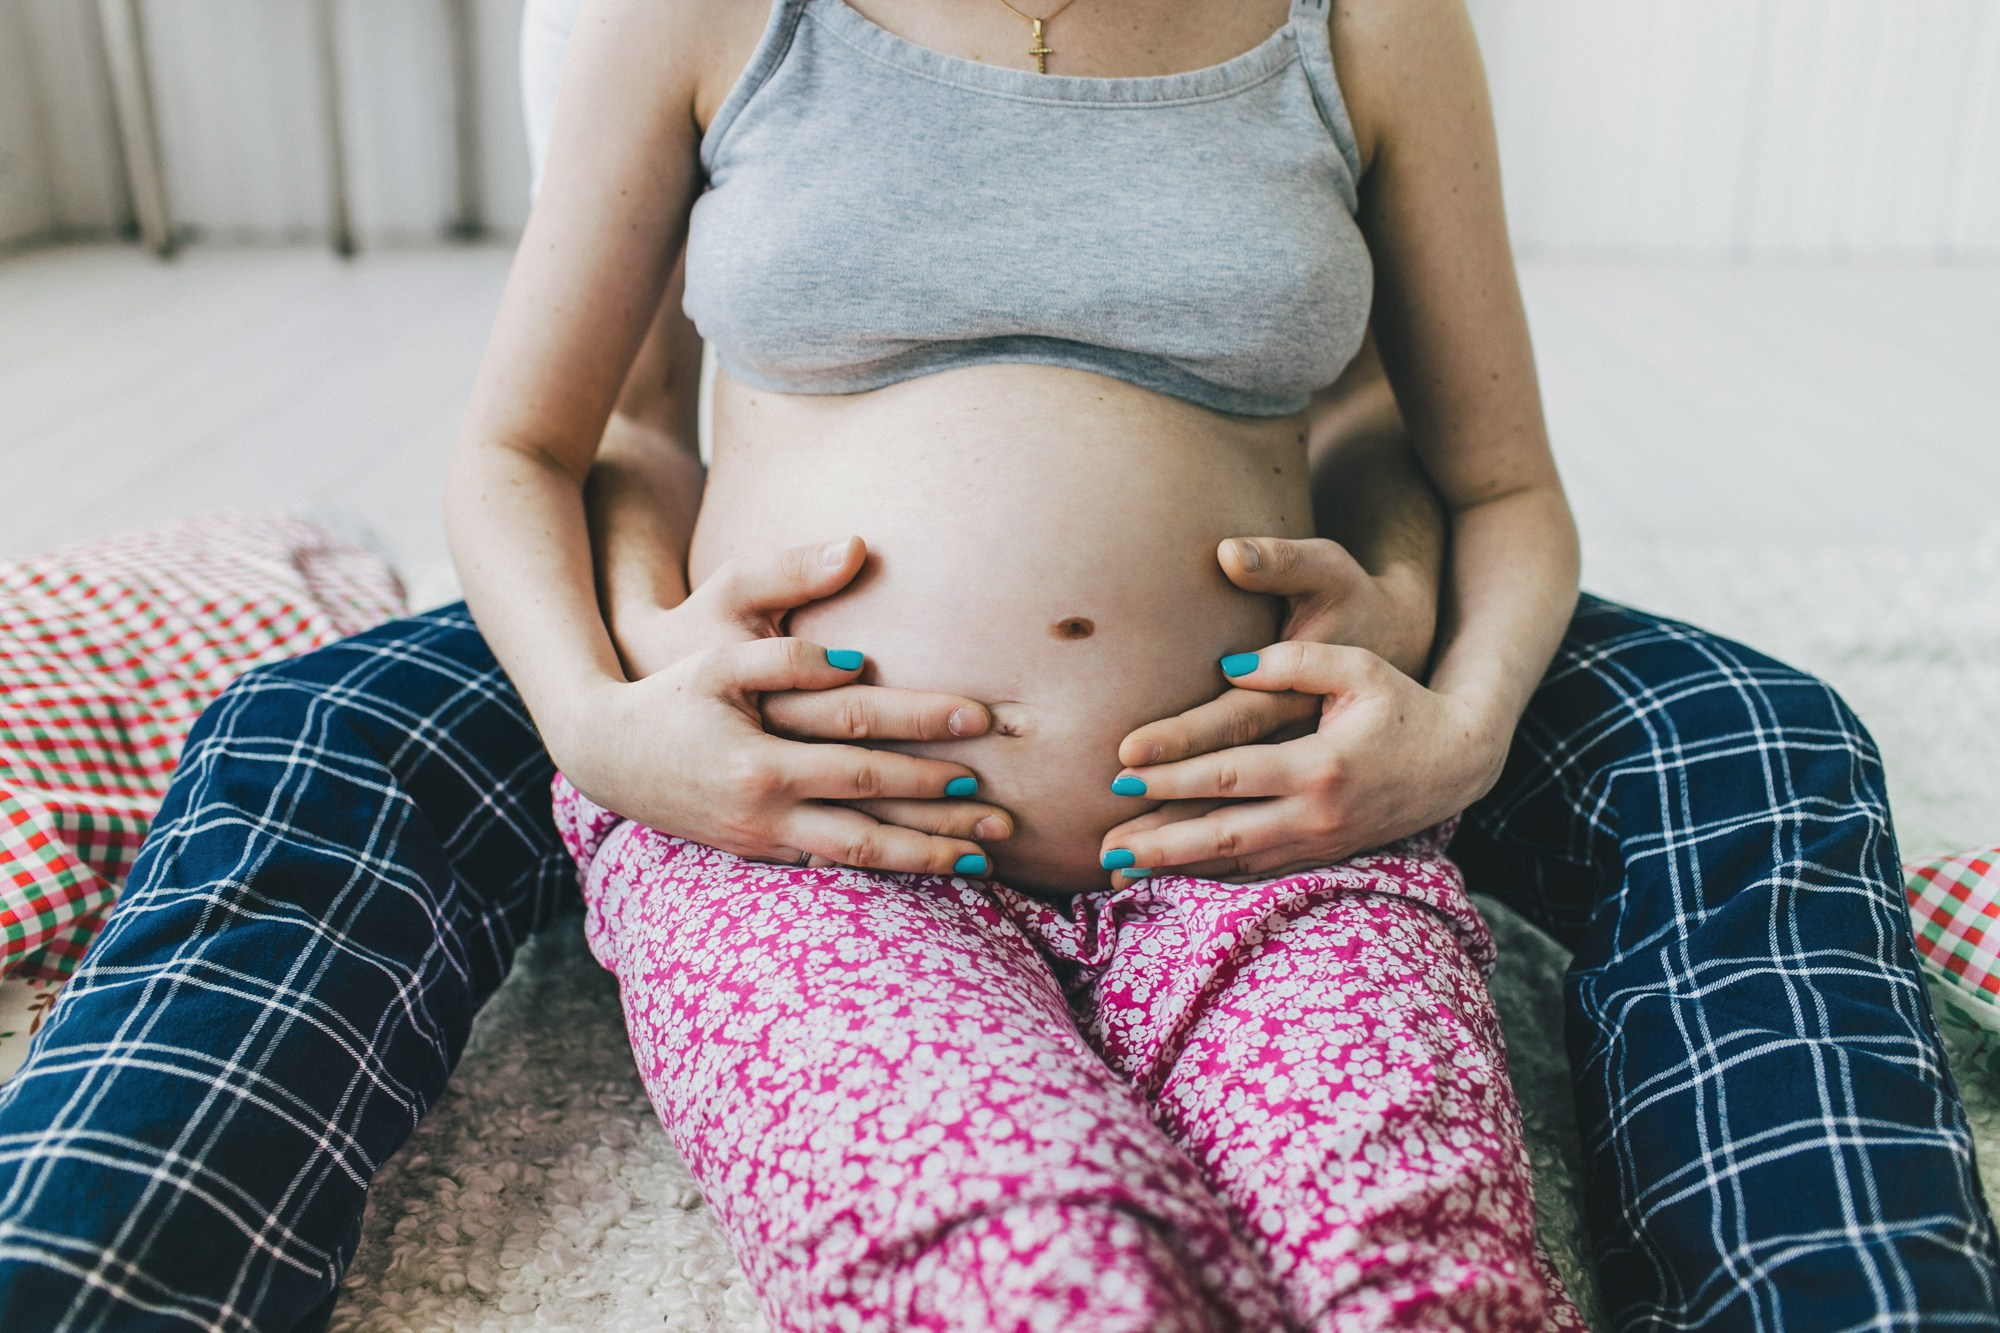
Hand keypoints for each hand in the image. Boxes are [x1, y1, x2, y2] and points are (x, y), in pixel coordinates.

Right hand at [562, 536, 1010, 871]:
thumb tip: (857, 658)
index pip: (862, 741)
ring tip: (985, 860)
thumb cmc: (670, 694)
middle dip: (943, 814)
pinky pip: (834, 869)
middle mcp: (766, 808)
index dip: (923, 729)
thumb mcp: (719, 658)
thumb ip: (785, 657)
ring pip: (858, 858)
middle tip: (1006, 812)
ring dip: (924, 859)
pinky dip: (884, 872)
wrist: (605, 754)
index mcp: (761, 757)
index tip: (980, 722)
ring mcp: (763, 840)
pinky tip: (928, 870)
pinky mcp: (761, 854)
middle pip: (873, 814)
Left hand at [1098, 642, 1506, 882]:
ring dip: (1175, 867)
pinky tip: (1168, 875)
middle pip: (1222, 834)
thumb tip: (1226, 667)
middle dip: (1159, 840)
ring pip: (1234, 864)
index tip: (1121, 771)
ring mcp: (1319, 844)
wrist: (1458, 760)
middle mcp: (1316, 816)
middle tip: (1103, 844)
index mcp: (1321, 766)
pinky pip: (1256, 873)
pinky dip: (1209, 877)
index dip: (1172, 775)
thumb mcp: (1357, 666)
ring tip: (1118, 869)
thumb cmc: (1401, 702)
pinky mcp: (1321, 857)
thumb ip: (1294, 662)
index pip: (1229, 774)